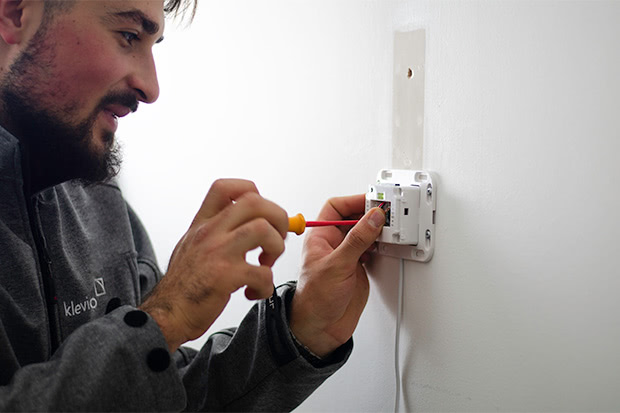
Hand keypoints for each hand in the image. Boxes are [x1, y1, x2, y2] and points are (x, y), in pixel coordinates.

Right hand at [141, 179, 287, 352]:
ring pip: (262, 229)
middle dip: (277, 218)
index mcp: (202, 224)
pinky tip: (254, 291)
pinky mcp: (225, 276)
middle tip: (276, 240)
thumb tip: (251, 223)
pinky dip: (267, 286)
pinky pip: (263, 273)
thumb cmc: (182, 286)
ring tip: (266, 265)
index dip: (252, 192)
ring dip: (276, 247)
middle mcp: (209, 232)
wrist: (165, 315)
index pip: (226, 188)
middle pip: (254, 201)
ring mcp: (217, 252)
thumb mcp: (190, 246)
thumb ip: (215, 232)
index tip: (260, 215)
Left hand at [289, 195, 384, 356]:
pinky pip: (373, 249)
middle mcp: (334, 244)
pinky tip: (387, 244)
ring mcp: (347, 256)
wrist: (321, 329)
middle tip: (387, 213)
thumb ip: (357, 240)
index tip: (374, 201)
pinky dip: (382, 245)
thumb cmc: (315, 299)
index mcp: (320, 237)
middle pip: (354, 218)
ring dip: (378, 230)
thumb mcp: (336, 265)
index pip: (336, 207)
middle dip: (371, 214)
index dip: (354, 200)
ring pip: (366, 233)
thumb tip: (373, 218)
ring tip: (390, 228)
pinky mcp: (359, 268)